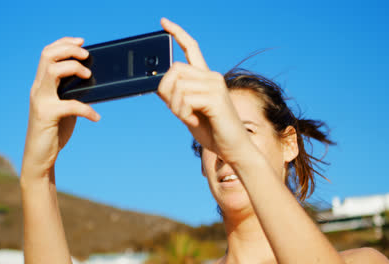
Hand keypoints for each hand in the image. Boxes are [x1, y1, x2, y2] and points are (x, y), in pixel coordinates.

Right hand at [21, 37, 100, 181]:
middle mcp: (38, 89)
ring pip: (52, 71)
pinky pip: (69, 105)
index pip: (47, 53)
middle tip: (87, 55)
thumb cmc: (54, 131)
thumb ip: (72, 93)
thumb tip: (93, 82)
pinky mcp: (46, 116)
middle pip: (48, 55)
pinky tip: (96, 117)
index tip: (82, 41)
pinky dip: (86, 109)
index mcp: (42, 85)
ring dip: (73, 68)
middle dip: (69, 50)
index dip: (64, 43)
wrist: (39, 158)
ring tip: (89, 75)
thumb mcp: (64, 107)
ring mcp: (40, 101)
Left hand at [158, 18, 252, 161]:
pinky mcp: (216, 97)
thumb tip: (158, 85)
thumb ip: (176, 96)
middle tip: (176, 110)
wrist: (233, 149)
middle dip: (166, 91)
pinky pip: (184, 99)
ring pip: (177, 85)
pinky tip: (194, 121)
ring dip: (175, 107)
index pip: (191, 48)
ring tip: (188, 118)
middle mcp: (212, 76)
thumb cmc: (211, 131)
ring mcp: (215, 84)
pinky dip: (182, 113)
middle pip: (174, 69)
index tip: (163, 22)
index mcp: (205, 77)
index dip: (177, 33)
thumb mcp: (188, 111)